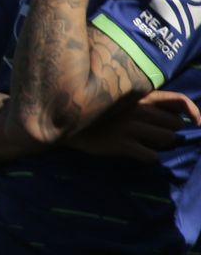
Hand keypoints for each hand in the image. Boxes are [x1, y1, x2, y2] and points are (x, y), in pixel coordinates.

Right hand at [66, 90, 199, 162]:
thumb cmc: (99, 111)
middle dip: (169, 131)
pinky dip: (148, 157)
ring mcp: (130, 127)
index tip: (197, 123)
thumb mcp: (122, 99)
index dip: (193, 112)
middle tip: (154, 134)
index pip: (178, 100)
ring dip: (161, 145)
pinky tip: (137, 153)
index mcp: (140, 96)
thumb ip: (148, 102)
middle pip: (175, 125)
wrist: (67, 122)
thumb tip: (179, 113)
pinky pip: (151, 156)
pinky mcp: (122, 144)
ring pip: (167, 140)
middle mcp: (138, 110)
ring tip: (146, 143)